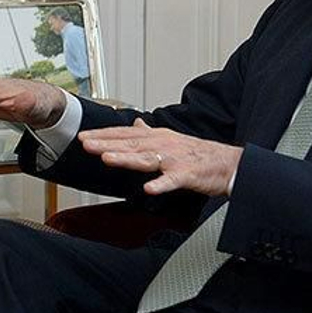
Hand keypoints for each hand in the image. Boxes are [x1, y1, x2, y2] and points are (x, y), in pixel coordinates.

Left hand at [76, 119, 241, 196]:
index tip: (83, 137)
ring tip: (107, 159)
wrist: (228, 163)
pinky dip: (160, 184)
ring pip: (146, 159)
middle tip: (85, 144)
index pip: (125, 134)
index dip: (103, 135)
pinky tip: (148, 188)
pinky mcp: (188, 174)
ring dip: (126, 158)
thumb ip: (148, 133)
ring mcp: (175, 159)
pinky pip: (172, 180)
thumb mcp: (170, 139)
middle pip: (130, 144)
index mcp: (157, 137)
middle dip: (106, 144)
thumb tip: (135, 123)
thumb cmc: (198, 154)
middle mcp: (163, 145)